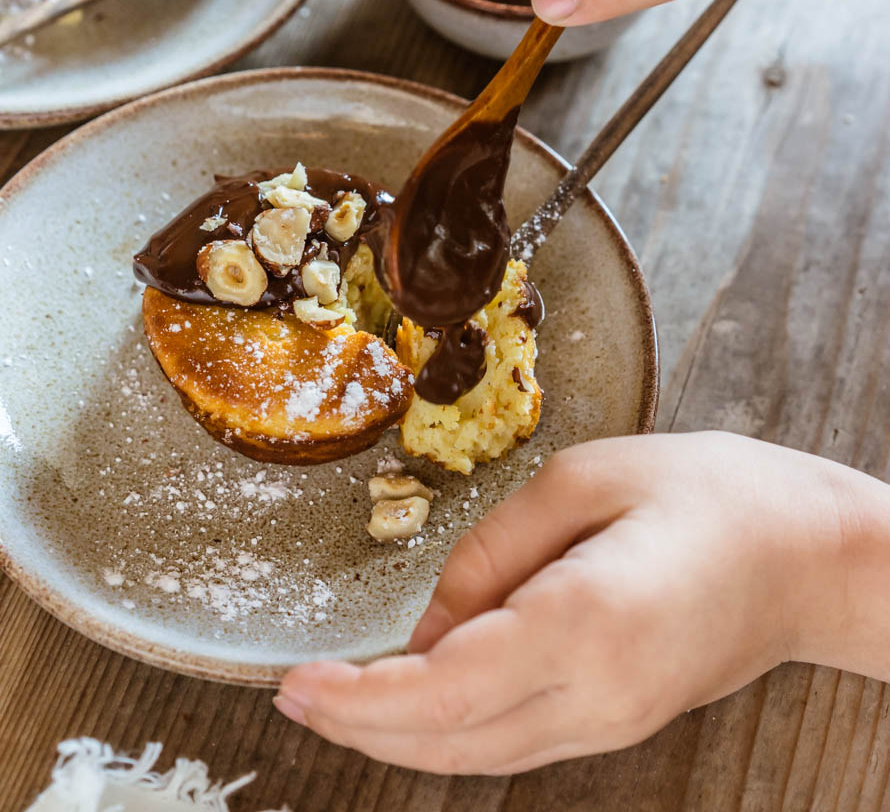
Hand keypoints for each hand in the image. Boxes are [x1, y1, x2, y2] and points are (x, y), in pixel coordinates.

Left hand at [274, 431, 889, 773]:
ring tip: (335, 698)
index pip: (445, 690)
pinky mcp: (616, 721)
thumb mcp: (587, 478)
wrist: (807, 557)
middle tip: (294, 695)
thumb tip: (429, 624)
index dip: (358, 701)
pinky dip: (448, 726)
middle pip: (448, 740)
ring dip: (396, 734)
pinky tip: (416, 694)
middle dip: (359, 727)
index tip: (294, 687)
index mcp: (586, 623)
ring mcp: (610, 723)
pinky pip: (511, 740)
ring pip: (475, 753)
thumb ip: (494, 549)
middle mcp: (594, 696)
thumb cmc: (707, 494)